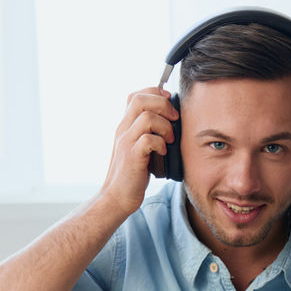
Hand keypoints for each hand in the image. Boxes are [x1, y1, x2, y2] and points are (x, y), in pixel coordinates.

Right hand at [97, 87, 177, 214]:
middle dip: (163, 105)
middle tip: (174, 119)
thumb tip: (171, 122)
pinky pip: (149, 139)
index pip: (136, 96)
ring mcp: (126, 143)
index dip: (155, 93)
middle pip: (141, 100)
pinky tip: (163, 153)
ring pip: (147, 117)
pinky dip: (161, 143)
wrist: (116, 197)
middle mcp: (123, 130)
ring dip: (165, 126)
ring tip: (169, 139)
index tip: (170, 103)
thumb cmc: (132, 175)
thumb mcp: (138, 149)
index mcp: (125, 126)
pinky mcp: (132, 157)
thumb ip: (148, 134)